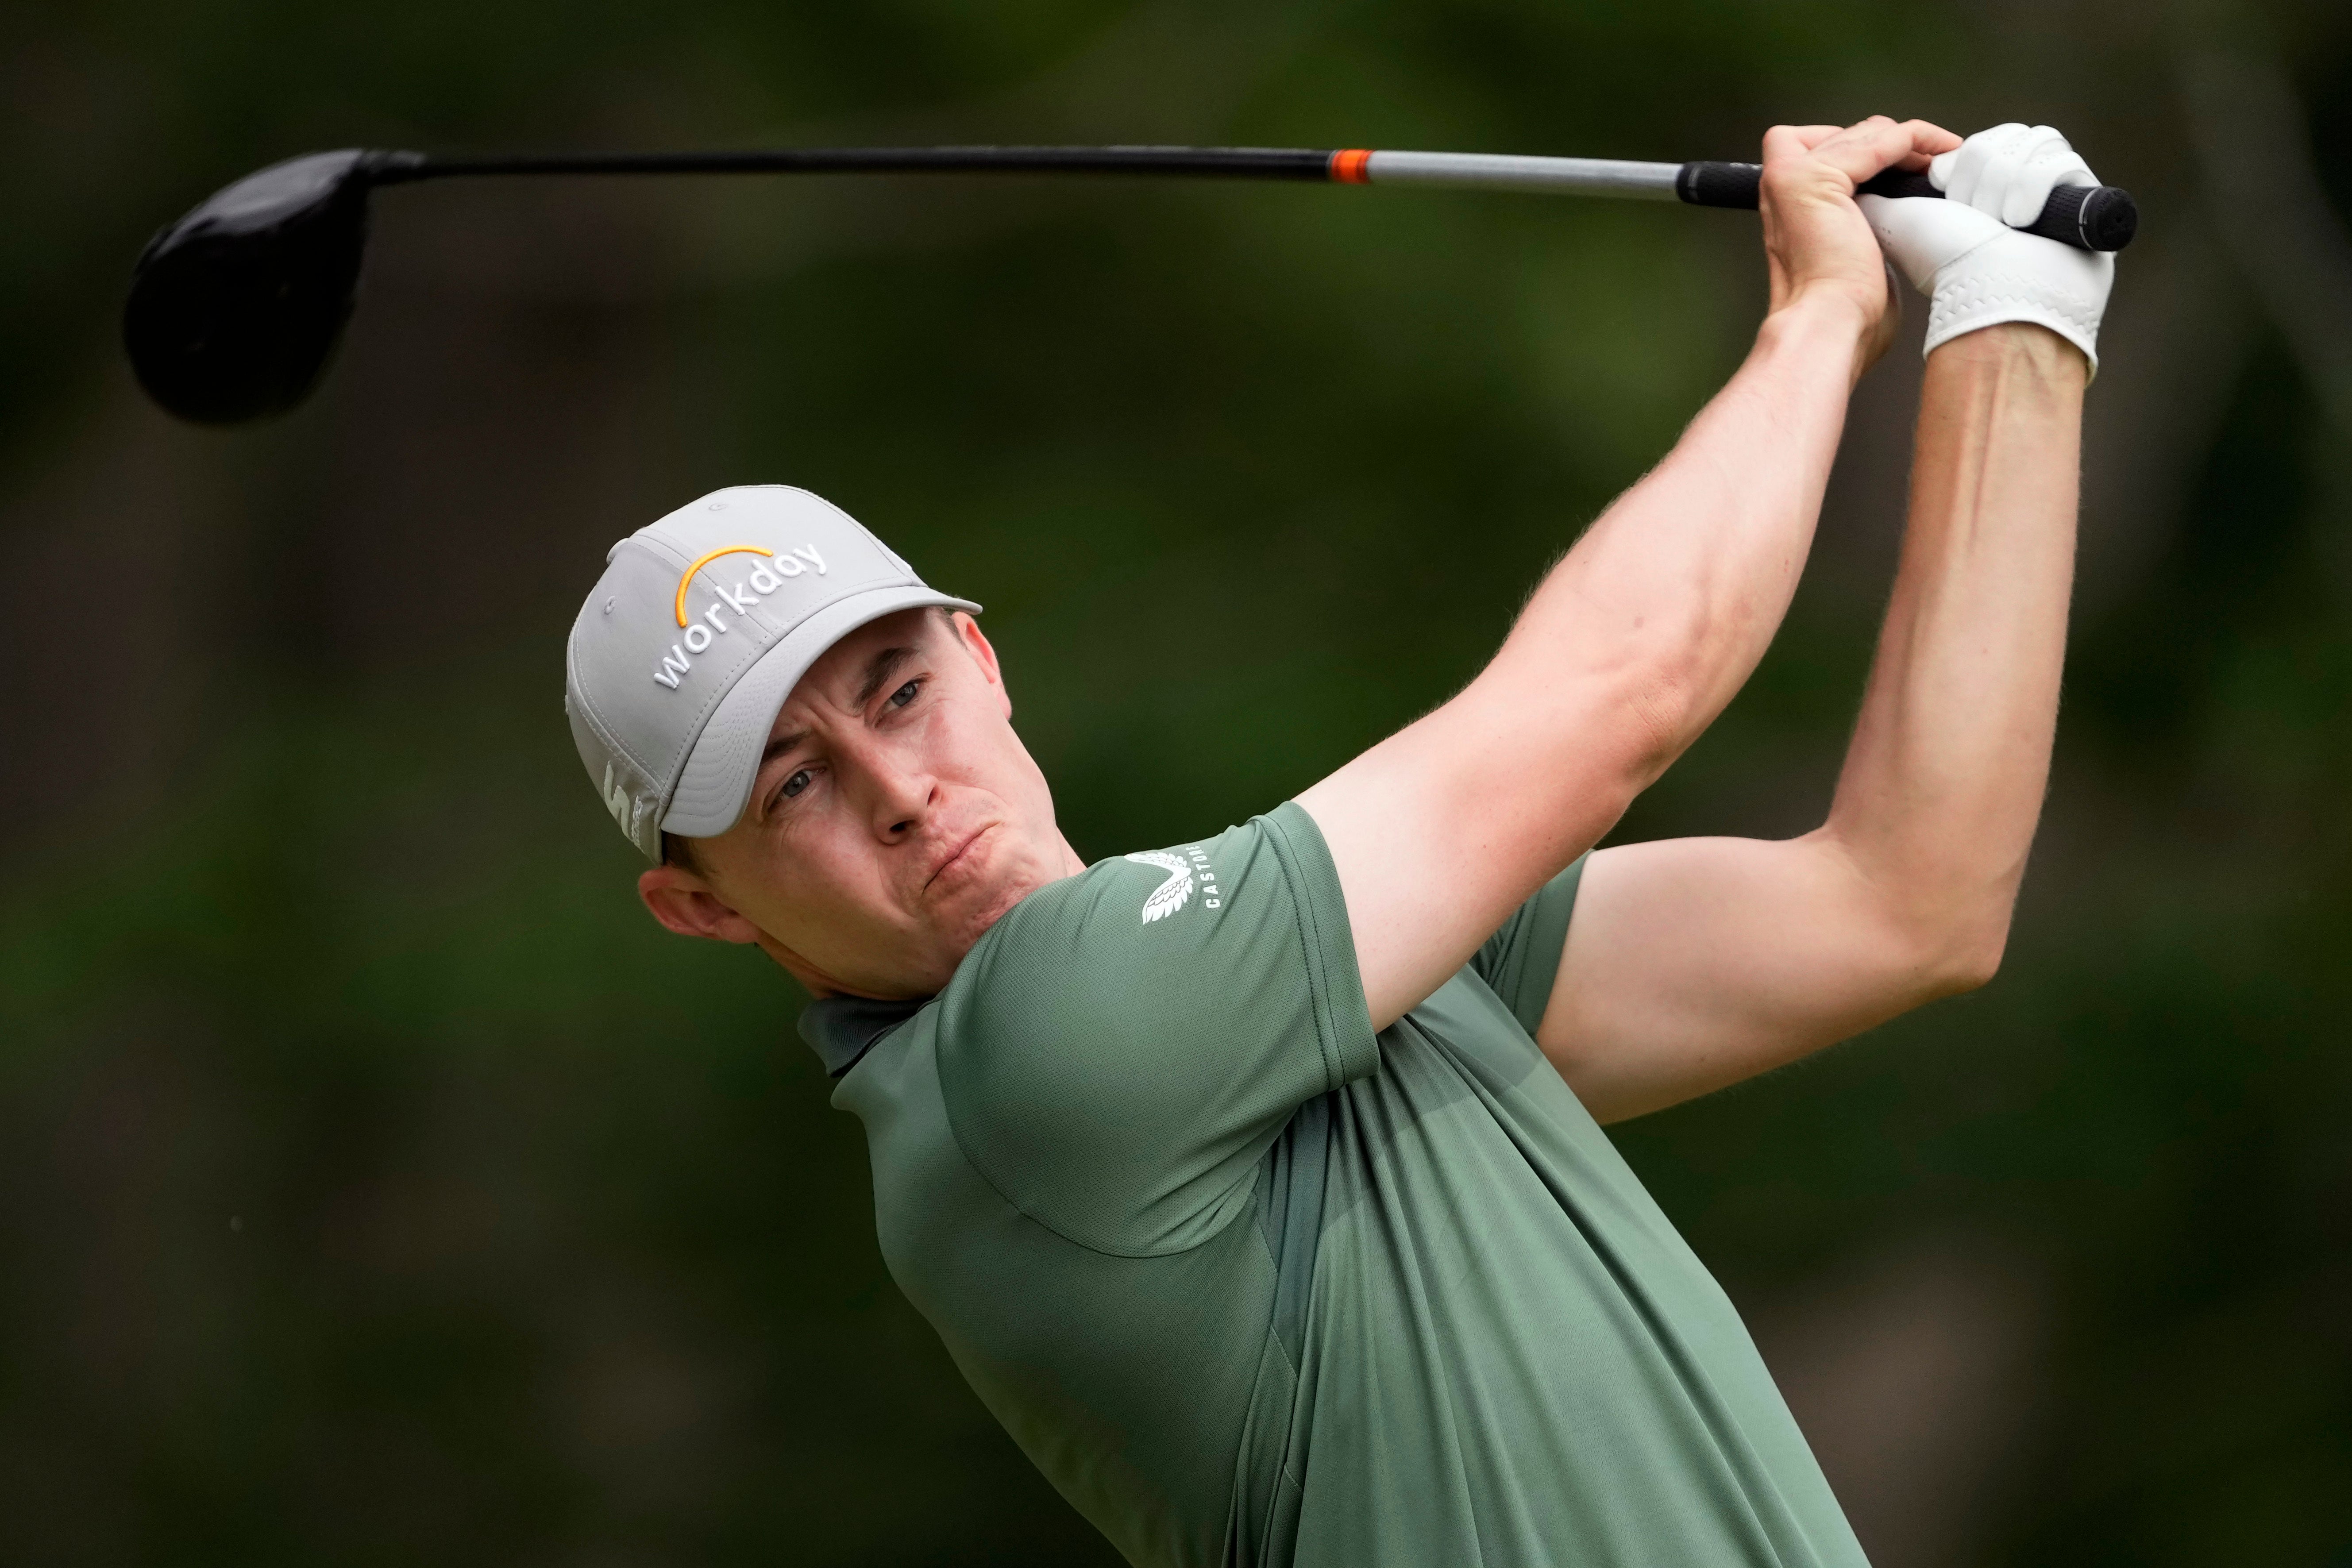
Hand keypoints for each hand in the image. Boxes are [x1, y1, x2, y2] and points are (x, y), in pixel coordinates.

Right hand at [1759, 116, 1962, 368]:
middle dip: (1890, 145)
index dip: (1865, 153)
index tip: (1904, 170)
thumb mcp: (1852, 255)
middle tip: (1927, 166)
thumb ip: (1859, 224)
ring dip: (1909, 141)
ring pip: (1864, 132)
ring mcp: (1793, 177)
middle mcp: (1782, 186)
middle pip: (1845, 135)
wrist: (1832, 326)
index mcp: (1787, 207)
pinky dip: (1919, 140)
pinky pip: (1883, 139)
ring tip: (1941, 160)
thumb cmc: (1844, 311)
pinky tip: (1941, 154)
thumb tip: (1894, 213)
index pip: (1822, 150)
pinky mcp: (1817, 177)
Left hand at [1859, 123, 2114, 373]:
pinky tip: (2023, 218)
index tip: (1947, 194)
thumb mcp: (1897, 218)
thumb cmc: (1947, 261)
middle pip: (2004, 136)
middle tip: (1973, 213)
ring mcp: (2055, 187)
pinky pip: (2059, 158)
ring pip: (2032, 142)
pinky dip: (2035, 186)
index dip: (1959, 163)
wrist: (1992, 294)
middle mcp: (2018, 182)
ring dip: (2005, 182)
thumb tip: (1871, 162)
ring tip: (2000, 221)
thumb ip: (1881, 187)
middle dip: (1981, 173)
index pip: (1978, 139)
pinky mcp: (2083, 192)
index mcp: (1980, 185)